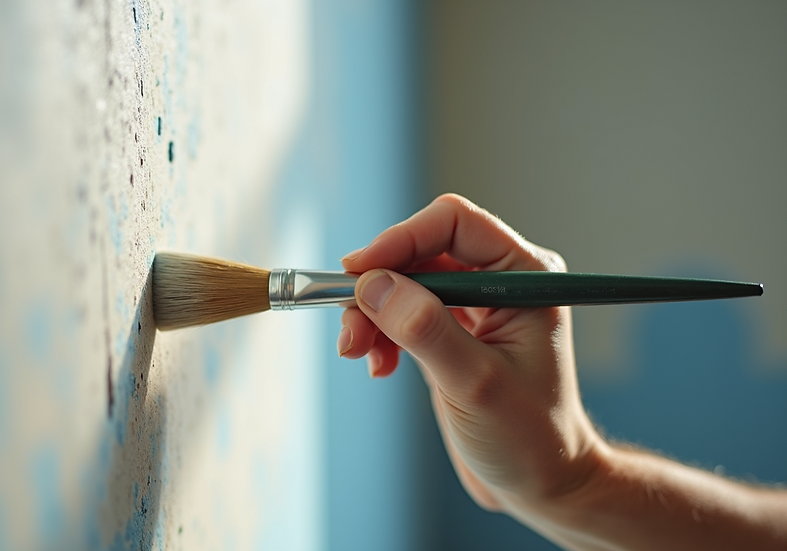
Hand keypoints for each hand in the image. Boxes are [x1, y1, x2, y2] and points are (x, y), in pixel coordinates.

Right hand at [337, 194, 601, 515]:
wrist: (541, 483)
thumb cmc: (530, 438)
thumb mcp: (476, 383)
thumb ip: (425, 329)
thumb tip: (374, 285)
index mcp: (525, 275)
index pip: (453, 224)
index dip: (400, 239)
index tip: (357, 272)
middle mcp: (500, 281)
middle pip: (420, 252)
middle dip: (378, 286)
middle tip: (349, 329)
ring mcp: (475, 306)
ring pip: (404, 281)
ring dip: (372, 313)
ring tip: (358, 353)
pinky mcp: (452, 331)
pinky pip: (402, 312)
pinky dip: (381, 334)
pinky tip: (380, 365)